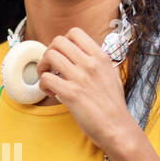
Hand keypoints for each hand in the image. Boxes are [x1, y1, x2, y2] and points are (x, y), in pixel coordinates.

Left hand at [35, 27, 139, 153]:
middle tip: (50, 66)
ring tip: (47, 78)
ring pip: (49, 56)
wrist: (117, 127)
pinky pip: (46, 78)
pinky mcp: (71, 94)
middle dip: (49, 51)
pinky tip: (51, 91)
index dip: (63, 41)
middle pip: (58, 41)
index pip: (75, 33)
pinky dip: (43, 84)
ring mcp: (80, 78)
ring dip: (42, 66)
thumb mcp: (112, 75)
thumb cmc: (114, 105)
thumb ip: (99, 62)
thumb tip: (86, 54)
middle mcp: (90, 64)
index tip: (62, 54)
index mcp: (101, 57)